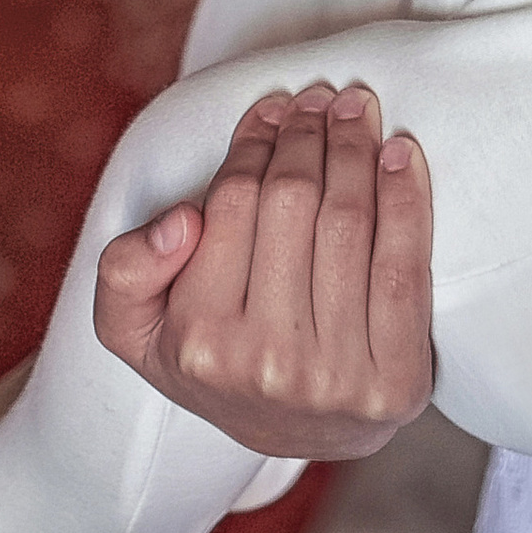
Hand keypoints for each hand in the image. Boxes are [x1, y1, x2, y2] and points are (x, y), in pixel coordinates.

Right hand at [91, 82, 433, 461]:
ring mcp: (334, 376)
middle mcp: (264, 362)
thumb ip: (125, 273)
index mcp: (198, 342)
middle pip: (294, 202)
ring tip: (356, 109)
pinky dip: (407, 198)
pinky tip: (399, 155)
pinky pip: (405, 266)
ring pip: (349, 222)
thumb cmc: (219, 363)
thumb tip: (182, 221)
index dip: (257, 143)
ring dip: (357, 148)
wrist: (304, 434)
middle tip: (321, 98)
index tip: (274, 110)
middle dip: (309, 133)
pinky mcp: (396, 380)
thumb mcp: (136, 330)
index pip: (234, 203)